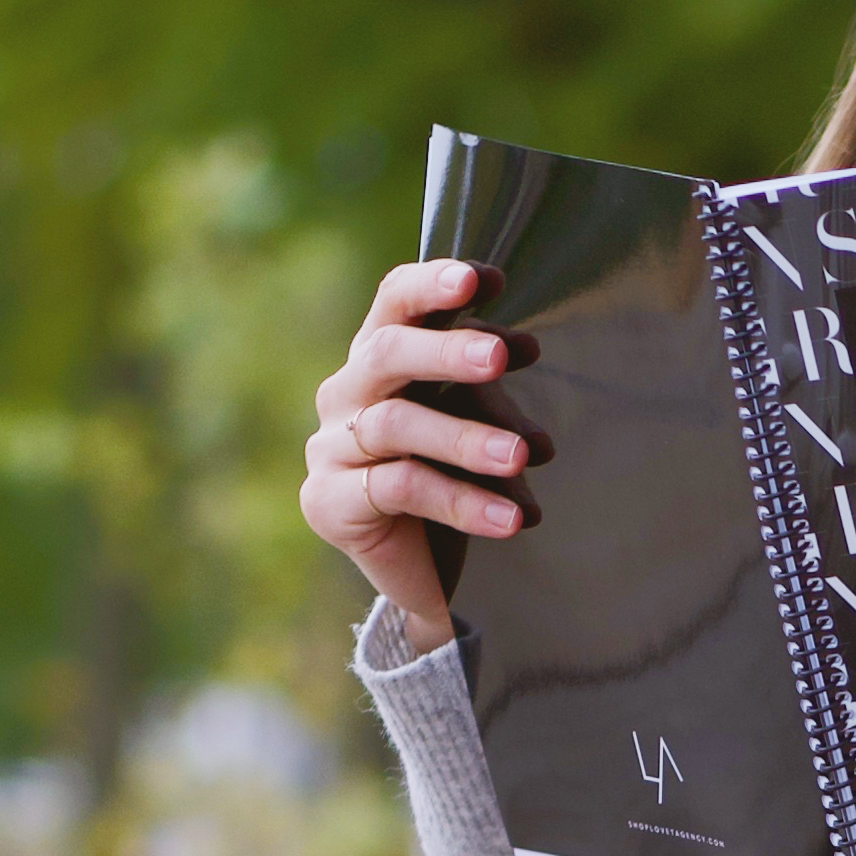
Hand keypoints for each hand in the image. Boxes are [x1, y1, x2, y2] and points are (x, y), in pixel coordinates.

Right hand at [301, 258, 537, 654]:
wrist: (426, 576)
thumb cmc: (453, 481)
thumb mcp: (476, 422)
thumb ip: (489, 387)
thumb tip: (525, 347)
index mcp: (377, 357)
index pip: (393, 302)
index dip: (434, 286)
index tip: (487, 279)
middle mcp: (345, 392)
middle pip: (386, 354)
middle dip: (445, 351)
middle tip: (497, 357)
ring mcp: (330, 447)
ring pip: (396, 424)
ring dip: (465, 437)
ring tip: (521, 456)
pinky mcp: (329, 503)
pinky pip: (400, 489)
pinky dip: (463, 502)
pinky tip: (512, 519)